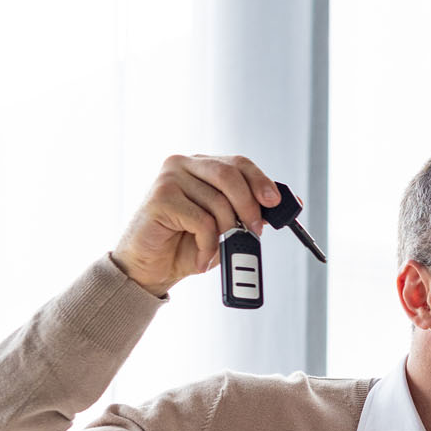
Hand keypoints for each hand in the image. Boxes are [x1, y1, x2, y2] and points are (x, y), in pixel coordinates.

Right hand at [113, 154, 280, 297]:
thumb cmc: (187, 243)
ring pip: (218, 202)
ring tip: (219, 249)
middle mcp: (183, 165)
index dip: (260, 181)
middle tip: (255, 230)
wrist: (151, 267)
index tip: (274, 201)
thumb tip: (279, 206)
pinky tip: (202, 257)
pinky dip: (209, 245)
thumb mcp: (226, 225)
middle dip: (249, 206)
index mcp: (201, 165)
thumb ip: (248, 211)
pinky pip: (202, 221)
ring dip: (227, 232)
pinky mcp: (160, 198)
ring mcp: (169, 179)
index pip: (238, 163)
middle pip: (229, 175)